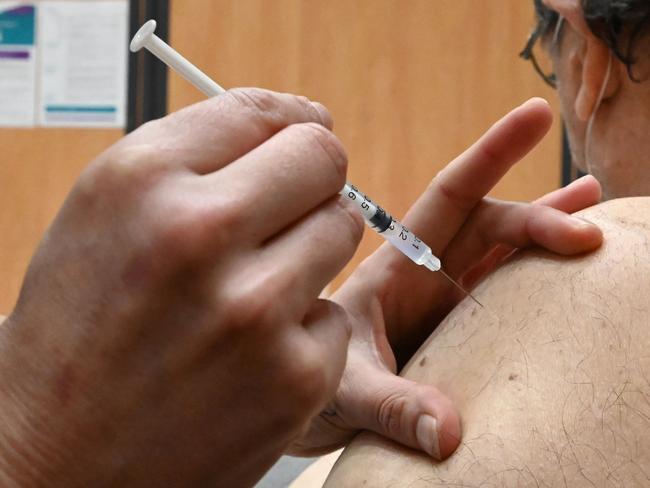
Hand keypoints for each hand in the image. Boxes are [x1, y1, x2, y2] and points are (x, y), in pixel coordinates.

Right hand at [0, 89, 362, 486]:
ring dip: (309, 249)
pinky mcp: (297, 379)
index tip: (297, 133)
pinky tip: (252, 355)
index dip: (287, 120)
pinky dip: (303, 328)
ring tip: (253, 287)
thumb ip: (197, 157)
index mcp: (141, 180)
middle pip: (323, 158)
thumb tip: (300, 118)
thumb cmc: (78, 333)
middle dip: (310, 178)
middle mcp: (199, 234)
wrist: (54, 465)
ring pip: (343, 227)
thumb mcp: (105, 218)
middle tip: (284, 209)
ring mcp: (254, 311)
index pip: (260, 111)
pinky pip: (336, 315)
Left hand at [290, 98, 602, 458]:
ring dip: (549, 233)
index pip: (450, 197)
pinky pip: (508, 294)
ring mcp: (446, 301)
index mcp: (398, 266)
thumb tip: (448, 434)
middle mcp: (427, 274)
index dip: (491, 155)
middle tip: (588, 232)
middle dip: (537, 218)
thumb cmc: (309, 382)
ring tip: (599, 215)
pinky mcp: (460, 330)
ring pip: (505, 254)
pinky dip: (541, 278)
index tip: (535, 116)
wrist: (301, 406)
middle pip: (490, 226)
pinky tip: (574, 272)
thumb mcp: (345, 388)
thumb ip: (391, 405)